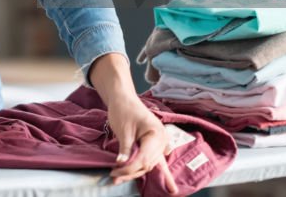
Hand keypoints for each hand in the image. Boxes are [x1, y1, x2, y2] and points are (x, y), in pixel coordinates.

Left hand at [89, 53, 176, 193]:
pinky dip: (161, 173)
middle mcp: (162, 140)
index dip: (129, 168)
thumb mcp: (123, 130)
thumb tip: (122, 165)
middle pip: (147, 164)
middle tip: (114, 177)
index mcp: (156, 134)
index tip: (115, 172)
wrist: (123, 98)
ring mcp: (160, 143)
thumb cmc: (124, 109)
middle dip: (131, 172)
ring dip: (136, 172)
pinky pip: (156, 160)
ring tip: (120, 178)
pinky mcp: (154, 145)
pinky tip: (171, 188)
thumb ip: (125, 149)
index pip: (143, 159)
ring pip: (149, 164)